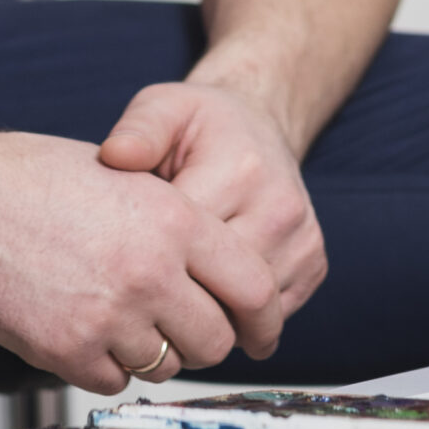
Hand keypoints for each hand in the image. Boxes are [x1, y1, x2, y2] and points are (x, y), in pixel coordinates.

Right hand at [0, 126, 281, 395]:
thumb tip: (213, 266)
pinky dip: (104, 365)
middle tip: (179, 326)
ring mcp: (109, 316)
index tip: (261, 329)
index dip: (264, 316)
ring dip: (149, 350)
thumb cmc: (32, 178)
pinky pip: (112, 381)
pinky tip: (82, 328)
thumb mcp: (126, 176)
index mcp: (174, 220)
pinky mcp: (67, 351)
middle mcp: (151, 271)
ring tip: (116, 315)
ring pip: (165, 365)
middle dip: (203, 338)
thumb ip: (174, 222)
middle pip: (215, 339)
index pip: (254, 286)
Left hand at [98, 71, 326, 352]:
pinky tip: (208, 298)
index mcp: (241, 171)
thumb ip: (138, 130)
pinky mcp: (314, 264)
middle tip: (140, 296)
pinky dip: (238, 318)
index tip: (118, 262)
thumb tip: (114, 156)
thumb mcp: (164, 109)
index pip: (186, 245)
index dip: (145, 262)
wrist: (259, 126)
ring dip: (208, 317)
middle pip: (219, 288)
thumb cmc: (200, 123)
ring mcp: (303, 240)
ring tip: (172, 301)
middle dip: (175, 299)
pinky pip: (271, 315)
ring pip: (247, 312)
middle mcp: (281, 208)